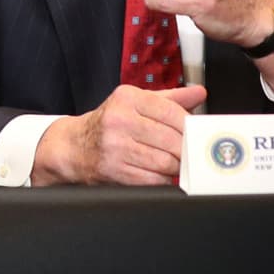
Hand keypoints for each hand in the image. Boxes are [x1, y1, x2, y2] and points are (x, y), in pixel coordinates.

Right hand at [32, 84, 206, 185]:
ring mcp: (115, 147)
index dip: (190, 127)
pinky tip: (158, 173)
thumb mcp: (134, 103)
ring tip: (172, 162)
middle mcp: (119, 120)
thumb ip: (169, 99)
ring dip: (175, 167)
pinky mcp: (115, 170)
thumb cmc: (108, 124)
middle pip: (172, 140)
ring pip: (166, 162)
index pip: (172, 112)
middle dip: (185, 150)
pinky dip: (162, 179)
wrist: (73, 147)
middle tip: (186, 152)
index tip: (195, 134)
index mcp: (127, 98)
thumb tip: (199, 93)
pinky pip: (153, 180)